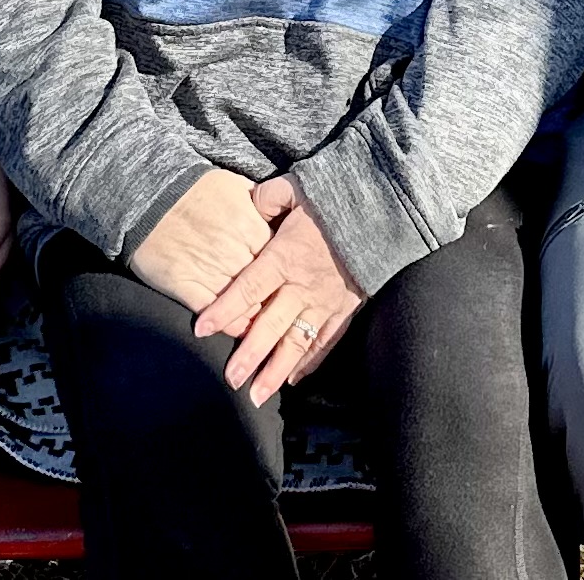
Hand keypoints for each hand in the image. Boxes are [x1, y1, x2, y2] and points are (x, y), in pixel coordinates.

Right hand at [131, 168, 273, 314]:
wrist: (150, 196)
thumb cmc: (194, 189)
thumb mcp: (235, 185)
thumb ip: (261, 202)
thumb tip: (280, 211)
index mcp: (251, 226)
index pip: (281, 259)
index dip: (283, 271)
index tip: (285, 278)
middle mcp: (236, 252)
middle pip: (267, 286)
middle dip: (273, 297)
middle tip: (276, 305)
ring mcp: (212, 272)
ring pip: (245, 306)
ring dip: (252, 314)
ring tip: (257, 321)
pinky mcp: (187, 287)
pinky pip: (217, 316)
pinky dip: (227, 325)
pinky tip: (232, 326)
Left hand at [194, 175, 363, 405]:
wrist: (382, 210)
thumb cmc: (333, 197)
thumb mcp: (295, 188)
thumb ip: (267, 198)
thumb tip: (247, 205)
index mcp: (284, 257)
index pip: (248, 288)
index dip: (224, 309)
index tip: (201, 328)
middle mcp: (302, 286)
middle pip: (269, 326)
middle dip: (248, 355)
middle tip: (230, 379)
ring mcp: (325, 302)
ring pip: (296, 343)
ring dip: (275, 370)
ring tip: (256, 395)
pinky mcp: (345, 309)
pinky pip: (325, 341)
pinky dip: (310, 363)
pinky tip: (293, 379)